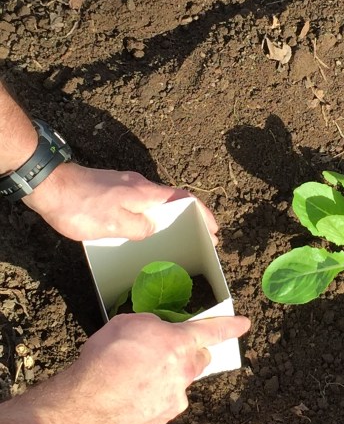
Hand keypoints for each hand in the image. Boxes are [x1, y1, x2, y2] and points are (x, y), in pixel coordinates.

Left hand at [21, 162, 218, 242]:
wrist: (49, 185)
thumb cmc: (81, 206)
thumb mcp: (114, 225)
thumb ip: (139, 228)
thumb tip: (153, 228)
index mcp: (145, 193)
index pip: (184, 199)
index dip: (202, 213)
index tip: (214, 229)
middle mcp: (140, 185)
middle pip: (172, 200)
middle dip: (189, 218)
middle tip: (199, 238)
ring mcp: (125, 185)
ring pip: (154, 203)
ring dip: (168, 218)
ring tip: (174, 238)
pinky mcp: (111, 189)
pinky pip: (139, 204)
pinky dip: (149, 217)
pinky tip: (142, 231)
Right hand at [65, 313, 249, 423]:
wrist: (89, 401)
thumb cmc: (107, 355)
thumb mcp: (130, 322)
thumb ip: (153, 325)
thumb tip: (157, 332)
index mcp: (180, 343)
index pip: (214, 331)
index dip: (231, 325)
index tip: (244, 324)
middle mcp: (185, 371)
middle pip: (199, 359)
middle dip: (190, 354)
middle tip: (166, 352)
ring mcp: (176, 397)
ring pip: (180, 382)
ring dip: (167, 377)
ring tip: (136, 376)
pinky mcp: (163, 417)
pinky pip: (165, 402)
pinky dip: (154, 396)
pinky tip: (132, 393)